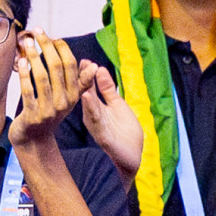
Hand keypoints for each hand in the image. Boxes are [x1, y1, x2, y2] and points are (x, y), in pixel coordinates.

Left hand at [8, 30, 87, 147]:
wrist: (35, 138)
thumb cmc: (49, 112)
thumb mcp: (68, 99)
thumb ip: (79, 83)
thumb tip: (93, 66)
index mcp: (74, 95)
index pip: (71, 66)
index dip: (63, 49)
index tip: (53, 36)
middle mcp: (64, 102)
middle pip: (56, 68)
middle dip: (47, 46)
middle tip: (38, 31)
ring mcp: (48, 110)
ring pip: (42, 77)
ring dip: (34, 56)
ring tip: (28, 42)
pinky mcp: (33, 115)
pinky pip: (28, 91)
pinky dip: (24, 74)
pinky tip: (21, 61)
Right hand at [77, 60, 142, 186]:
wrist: (132, 156)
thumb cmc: (124, 132)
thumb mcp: (117, 105)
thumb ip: (108, 89)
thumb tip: (100, 69)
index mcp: (96, 106)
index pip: (88, 86)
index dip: (86, 73)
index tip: (84, 59)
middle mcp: (92, 114)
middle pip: (86, 93)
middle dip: (84, 78)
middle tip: (83, 62)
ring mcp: (96, 124)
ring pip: (88, 106)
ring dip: (86, 91)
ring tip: (84, 77)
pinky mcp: (101, 135)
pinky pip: (95, 119)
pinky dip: (91, 108)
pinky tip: (87, 97)